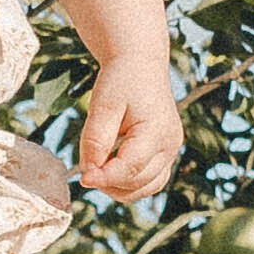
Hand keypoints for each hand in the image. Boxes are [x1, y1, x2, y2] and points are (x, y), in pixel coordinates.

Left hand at [77, 53, 182, 201]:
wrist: (140, 65)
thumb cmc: (121, 81)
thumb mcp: (103, 105)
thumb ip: (95, 139)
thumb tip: (89, 172)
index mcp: (157, 131)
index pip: (130, 167)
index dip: (104, 178)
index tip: (82, 179)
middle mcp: (170, 145)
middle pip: (138, 182)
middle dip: (109, 182)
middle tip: (86, 170)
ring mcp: (171, 151)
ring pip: (146, 188)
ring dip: (119, 187)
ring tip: (98, 169)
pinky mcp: (167, 154)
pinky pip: (150, 182)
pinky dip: (130, 184)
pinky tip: (111, 171)